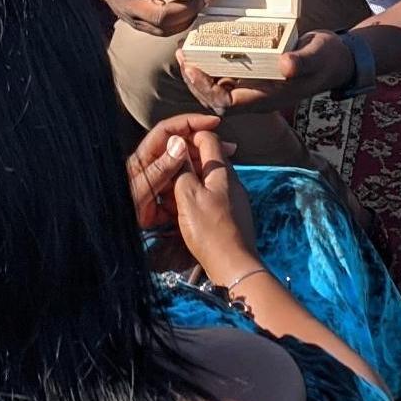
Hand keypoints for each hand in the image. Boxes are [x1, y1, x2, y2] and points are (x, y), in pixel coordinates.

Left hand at [126, 113, 228, 228]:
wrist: (111, 232)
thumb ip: (160, 168)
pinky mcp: (160, 203)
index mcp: (144, 158)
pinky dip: (195, 191)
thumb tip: (180, 142)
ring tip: (223, 171)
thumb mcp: (140, 189)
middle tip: (229, 148)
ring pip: (185, 170)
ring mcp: (157, 184)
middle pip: (181, 148)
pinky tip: (209, 193)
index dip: (190, 122)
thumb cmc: (119, 208)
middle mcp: (152, 167)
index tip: (213, 122)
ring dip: (203, 168)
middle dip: (204, 145)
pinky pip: (181, 192)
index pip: (169, 130)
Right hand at [172, 129, 260, 283]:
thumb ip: (183, 170)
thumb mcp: (188, 196)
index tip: (171, 144)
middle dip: (187, 160)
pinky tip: (184, 209)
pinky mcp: (232, 214)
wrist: (232, 264)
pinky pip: (212, 196)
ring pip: (208, 179)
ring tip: (170, 191)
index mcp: (221, 171)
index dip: (189, 136)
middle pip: (208, 159)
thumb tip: (179, 146)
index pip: (208, 138)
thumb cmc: (209, 229)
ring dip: (190, 180)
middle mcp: (231, 180)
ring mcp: (234, 198)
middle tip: (166, 170)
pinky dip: (197, 197)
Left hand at [179, 30, 356, 114]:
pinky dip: (210, 63)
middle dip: (194, 81)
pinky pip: (226, 75)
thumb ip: (302, 61)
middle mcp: (256, 95)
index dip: (205, 89)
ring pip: (217, 88)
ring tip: (186, 50)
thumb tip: (285, 65)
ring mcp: (255, 87)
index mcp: (267, 97)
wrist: (337, 60)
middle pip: (215, 98)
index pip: (226, 103)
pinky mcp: (255, 75)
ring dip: (199, 72)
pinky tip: (202, 46)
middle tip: (182, 55)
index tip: (192, 67)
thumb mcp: (318, 56)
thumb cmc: (327, 59)